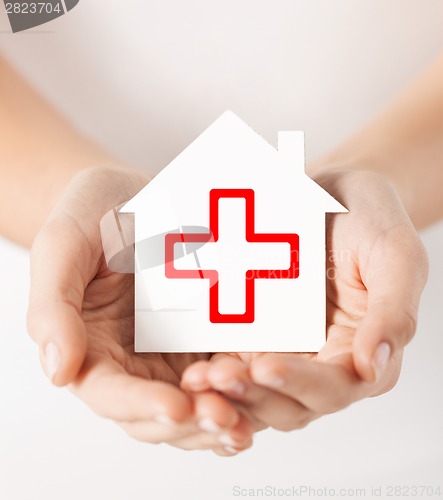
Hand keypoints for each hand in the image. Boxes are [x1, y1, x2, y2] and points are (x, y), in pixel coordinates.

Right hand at [27, 166, 252, 454]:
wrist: (135, 195)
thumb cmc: (93, 215)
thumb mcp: (64, 246)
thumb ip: (54, 307)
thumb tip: (58, 372)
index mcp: (92, 350)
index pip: (111, 394)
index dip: (141, 405)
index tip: (176, 407)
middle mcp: (133, 363)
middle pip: (159, 415)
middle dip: (192, 421)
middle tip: (227, 417)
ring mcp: (173, 354)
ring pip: (196, 405)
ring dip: (223, 417)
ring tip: (251, 415)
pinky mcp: (206, 339)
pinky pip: (226, 373)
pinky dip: (245, 389)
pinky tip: (268, 385)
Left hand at [181, 169, 428, 431]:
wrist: (330, 192)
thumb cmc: (370, 218)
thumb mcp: (395, 255)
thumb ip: (393, 311)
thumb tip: (371, 366)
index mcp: (362, 352)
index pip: (334, 387)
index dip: (300, 384)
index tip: (265, 366)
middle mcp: (323, 361)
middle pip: (288, 402)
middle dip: (253, 395)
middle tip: (216, 376)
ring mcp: (286, 349)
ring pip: (256, 390)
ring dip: (226, 392)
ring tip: (197, 377)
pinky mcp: (256, 334)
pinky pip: (234, 360)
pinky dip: (215, 369)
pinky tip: (191, 362)